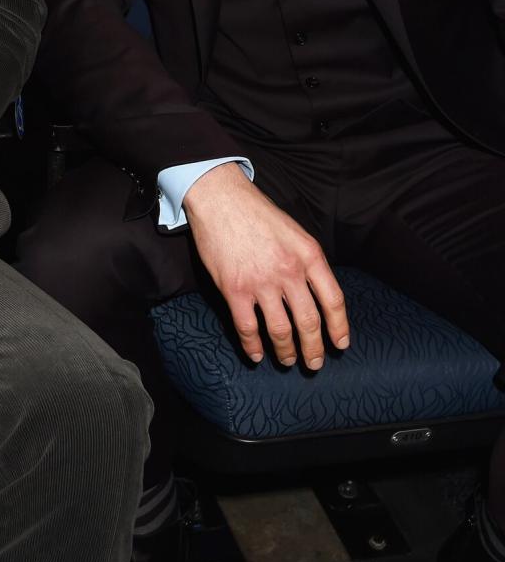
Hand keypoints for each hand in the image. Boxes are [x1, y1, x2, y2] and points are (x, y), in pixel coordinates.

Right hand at [184, 163, 348, 368]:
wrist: (221, 198)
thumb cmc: (257, 213)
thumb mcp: (295, 232)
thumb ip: (307, 261)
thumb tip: (315, 291)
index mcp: (309, 255)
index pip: (333, 300)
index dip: (339, 327)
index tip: (340, 344)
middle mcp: (289, 271)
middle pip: (309, 322)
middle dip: (314, 349)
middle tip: (314, 363)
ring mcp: (261, 282)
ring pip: (280, 331)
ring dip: (285, 352)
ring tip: (286, 361)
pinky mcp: (235, 289)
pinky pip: (247, 328)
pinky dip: (252, 346)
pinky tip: (256, 354)